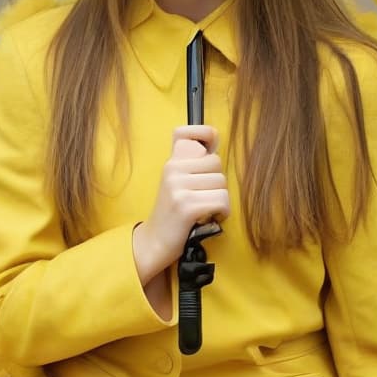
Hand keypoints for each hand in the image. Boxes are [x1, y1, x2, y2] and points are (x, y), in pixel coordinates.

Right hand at [132, 125, 228, 283]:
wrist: (154, 242)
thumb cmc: (172, 213)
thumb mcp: (176, 182)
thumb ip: (190, 162)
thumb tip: (213, 134)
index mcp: (172, 162)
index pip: (203, 134)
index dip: (210, 136)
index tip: (211, 144)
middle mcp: (173, 170)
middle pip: (218, 164)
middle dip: (218, 184)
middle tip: (206, 198)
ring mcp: (178, 188)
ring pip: (222, 184)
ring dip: (221, 201)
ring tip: (207, 209)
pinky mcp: (186, 206)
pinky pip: (221, 201)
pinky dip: (222, 213)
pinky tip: (210, 218)